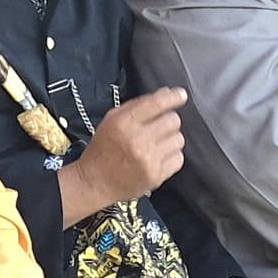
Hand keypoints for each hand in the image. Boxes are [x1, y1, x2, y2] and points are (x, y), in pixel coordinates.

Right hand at [67, 88, 188, 210]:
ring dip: (170, 139)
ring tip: (157, 145)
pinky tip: (159, 158)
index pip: (156, 104)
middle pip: (173, 120)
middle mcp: (137, 140)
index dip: (173, 97)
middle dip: (168, 121)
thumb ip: (137, 105)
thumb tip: (166, 93)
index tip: (181, 95)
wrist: (95, 183)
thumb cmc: (103, 150)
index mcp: (123, 123)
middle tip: (159, 128)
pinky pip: (179, 158)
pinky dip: (172, 157)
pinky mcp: (156, 175)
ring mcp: (148, 159)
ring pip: (178, 139)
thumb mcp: (111, 121)